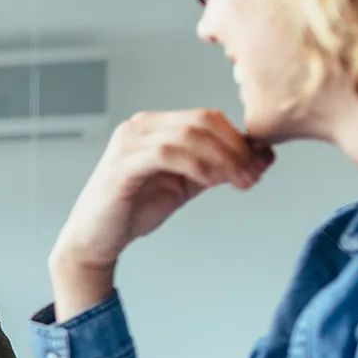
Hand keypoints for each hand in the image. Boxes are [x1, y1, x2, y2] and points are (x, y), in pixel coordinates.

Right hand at [50, 110, 274, 319]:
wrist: (95, 240)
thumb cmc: (133, 211)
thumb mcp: (186, 184)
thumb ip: (216, 168)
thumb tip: (261, 156)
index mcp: (154, 126)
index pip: (207, 118)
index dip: (239, 138)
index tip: (261, 164)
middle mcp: (139, 126)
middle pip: (202, 121)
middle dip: (236, 147)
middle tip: (255, 173)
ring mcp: (128, 142)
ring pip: (189, 135)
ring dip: (222, 158)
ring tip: (240, 180)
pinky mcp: (122, 164)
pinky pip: (167, 154)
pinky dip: (196, 165)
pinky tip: (210, 181)